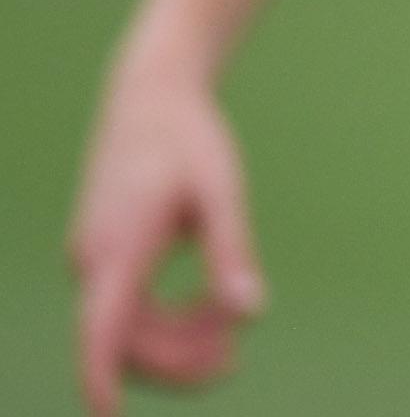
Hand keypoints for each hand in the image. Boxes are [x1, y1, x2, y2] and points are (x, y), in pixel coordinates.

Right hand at [69, 70, 267, 414]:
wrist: (151, 94)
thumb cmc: (190, 139)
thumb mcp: (221, 192)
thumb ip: (232, 253)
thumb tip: (251, 313)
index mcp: (118, 249)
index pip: (99, 331)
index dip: (100, 379)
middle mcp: (94, 260)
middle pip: (124, 339)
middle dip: (174, 362)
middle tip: (231, 365)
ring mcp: (94, 258)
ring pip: (126, 326)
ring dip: (174, 342)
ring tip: (230, 346)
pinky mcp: (105, 253)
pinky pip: (127, 305)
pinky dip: (166, 319)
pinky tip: (212, 313)